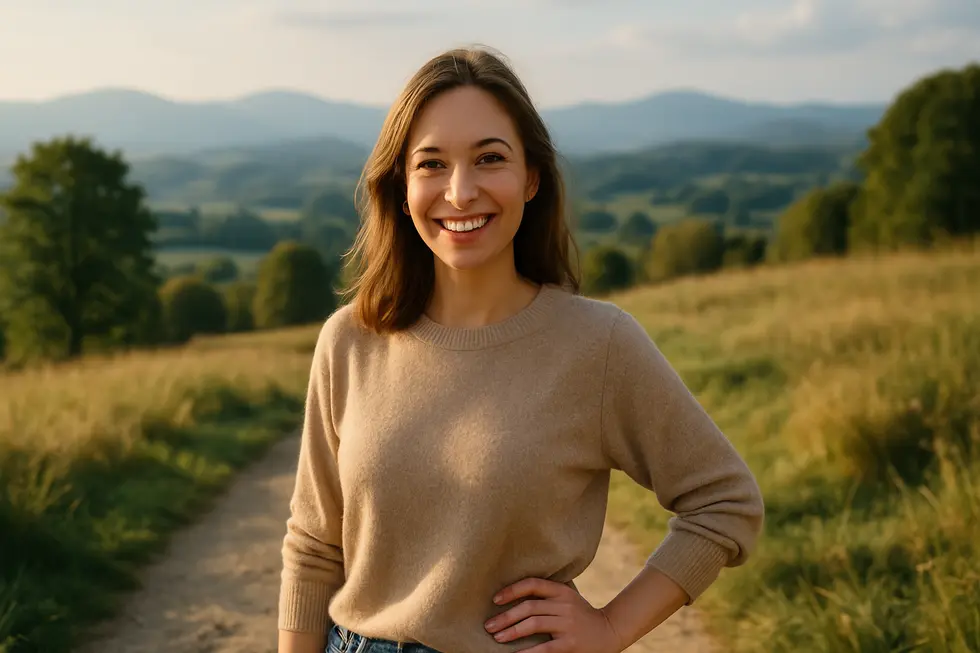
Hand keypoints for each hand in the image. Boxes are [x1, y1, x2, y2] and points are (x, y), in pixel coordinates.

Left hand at [484, 577, 624, 652]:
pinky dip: (528, 651)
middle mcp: (564, 605)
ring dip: (511, 631)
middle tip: (488, 626)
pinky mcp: (570, 643)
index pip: (532, 584)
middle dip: (505, 617)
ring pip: (533, 624)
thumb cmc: (581, 615)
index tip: (495, 599)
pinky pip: (544, 647)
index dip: (512, 590)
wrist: (609, 631)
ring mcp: (568, 624)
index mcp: (562, 591)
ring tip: (497, 637)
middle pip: (529, 607)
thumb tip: (513, 598)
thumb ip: (547, 596)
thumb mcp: (567, 599)